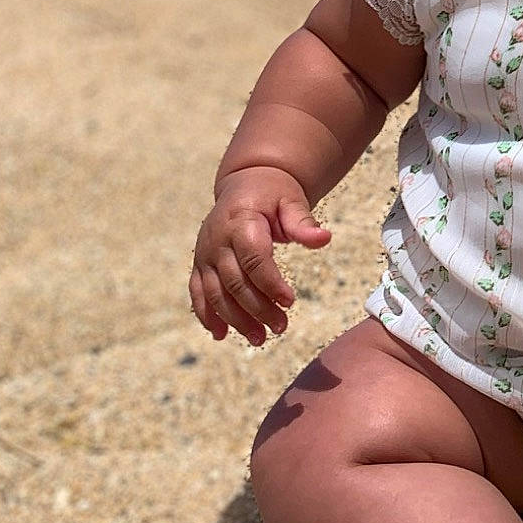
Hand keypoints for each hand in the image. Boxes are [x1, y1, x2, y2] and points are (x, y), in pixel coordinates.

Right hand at [189, 165, 331, 346]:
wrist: (246, 184)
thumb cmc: (273, 194)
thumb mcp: (291, 201)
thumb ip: (303, 222)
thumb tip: (324, 238)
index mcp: (240, 221)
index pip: (254, 259)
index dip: (271, 284)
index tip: (290, 301)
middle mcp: (217, 239)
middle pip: (235, 281)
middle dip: (257, 309)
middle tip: (281, 327)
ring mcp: (205, 253)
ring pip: (215, 292)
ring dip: (235, 319)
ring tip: (259, 338)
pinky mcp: (200, 263)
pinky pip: (198, 292)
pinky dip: (207, 314)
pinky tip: (221, 334)